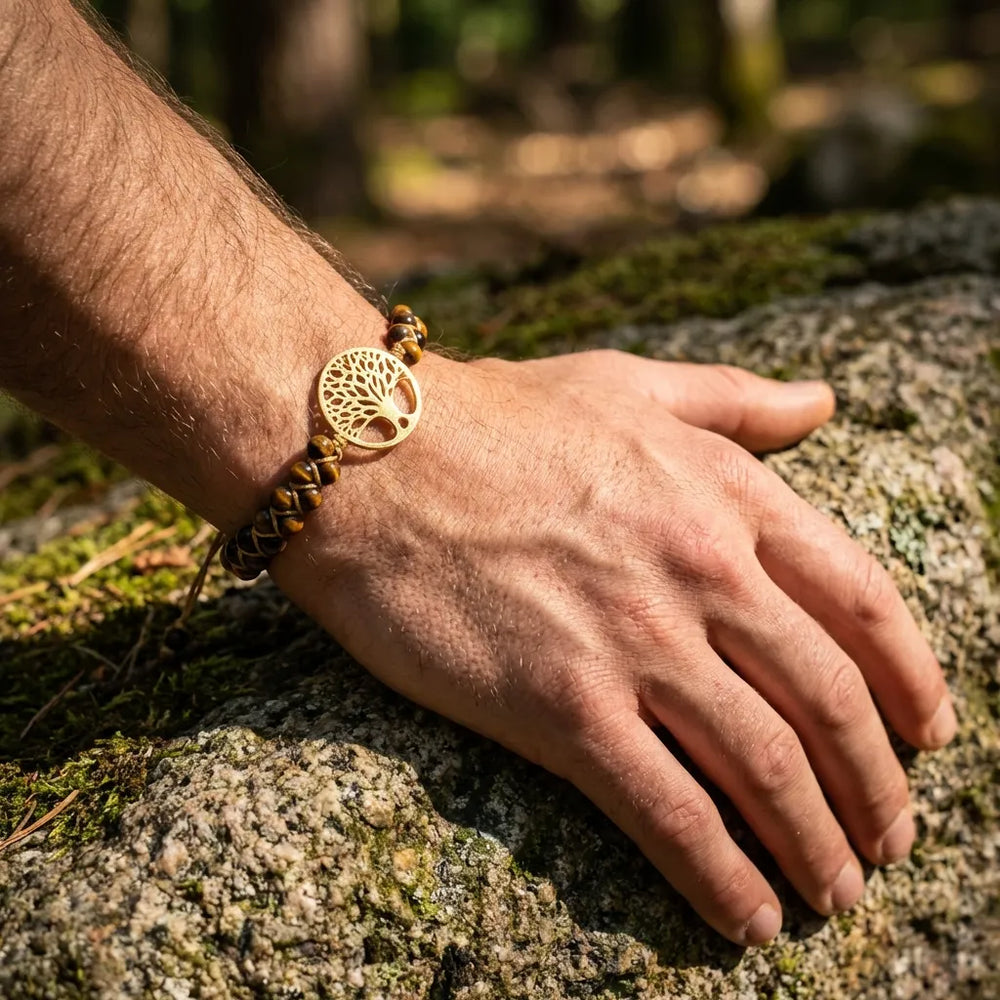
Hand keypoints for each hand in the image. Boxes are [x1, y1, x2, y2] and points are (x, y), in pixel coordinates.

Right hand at [273, 350, 953, 945]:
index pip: (862, 603)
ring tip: (836, 891)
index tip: (929, 734)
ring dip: (817, 843)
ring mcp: (636, 645)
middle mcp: (701, 574)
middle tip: (890, 840)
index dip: (912, 680)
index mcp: (726, 498)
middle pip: (828, 702)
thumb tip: (822, 402)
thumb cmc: (495, 414)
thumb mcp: (630, 384)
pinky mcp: (564, 709)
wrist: (373, 457)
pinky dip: (722, 877)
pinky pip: (670, 812)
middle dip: (875, 786)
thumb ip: (734, 401)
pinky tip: (748, 919)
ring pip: (766, 768)